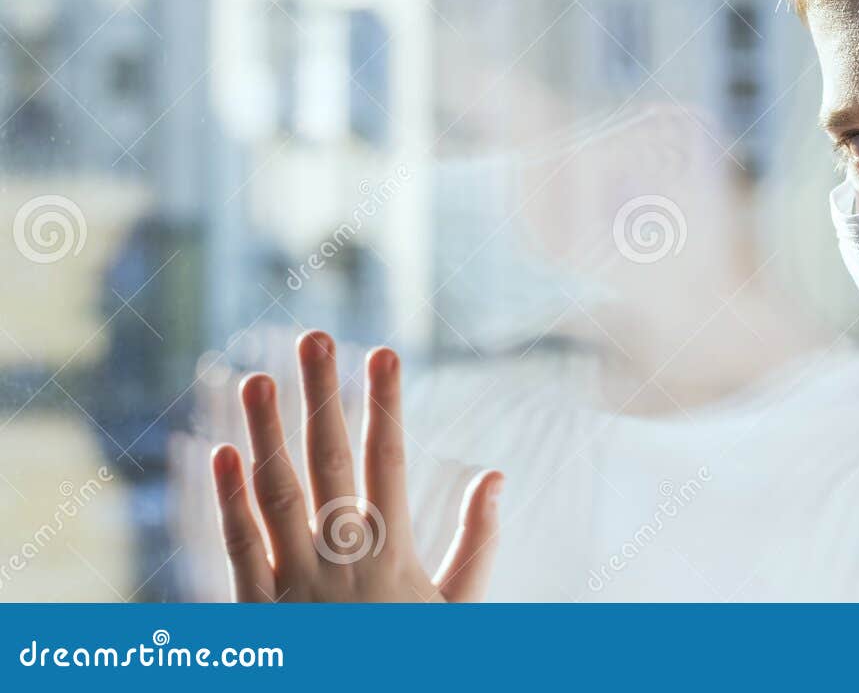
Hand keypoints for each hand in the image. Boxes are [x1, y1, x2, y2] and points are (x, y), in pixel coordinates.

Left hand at [209, 330, 502, 601]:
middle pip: (329, 462)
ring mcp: (293, 585)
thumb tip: (495, 474)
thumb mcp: (457, 610)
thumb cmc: (413, 660)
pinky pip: (238, 549)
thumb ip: (476, 543)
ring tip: (259, 377)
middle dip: (323, 397)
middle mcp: (341, 560)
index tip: (384, 351)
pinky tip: (223, 455)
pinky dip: (229, 502)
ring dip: (266, 434)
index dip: (386, 404)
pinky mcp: (256, 613)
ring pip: (276, 494)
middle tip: (315, 336)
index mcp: (392, 554)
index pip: (388, 460)